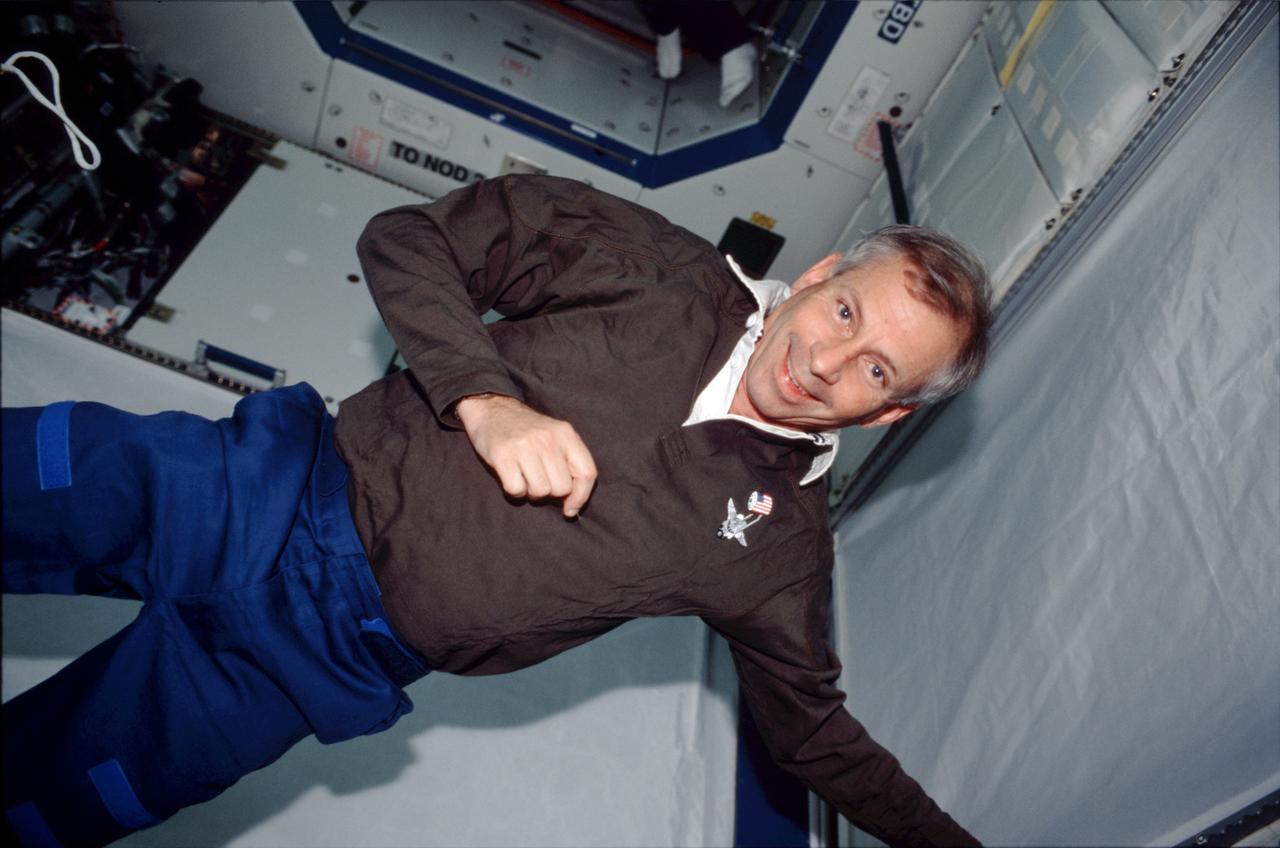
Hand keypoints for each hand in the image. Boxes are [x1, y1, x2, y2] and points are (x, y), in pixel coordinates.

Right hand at [455, 394, 596, 517]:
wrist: (492, 409)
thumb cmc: (527, 431)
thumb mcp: (555, 436)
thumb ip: (569, 463)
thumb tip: (573, 505)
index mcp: (566, 434)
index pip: (587, 473)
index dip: (581, 497)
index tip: (570, 508)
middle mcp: (547, 438)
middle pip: (562, 488)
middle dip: (550, 492)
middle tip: (539, 479)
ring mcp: (524, 446)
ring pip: (540, 491)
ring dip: (531, 491)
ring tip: (524, 475)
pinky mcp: (502, 454)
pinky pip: (516, 489)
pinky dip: (514, 490)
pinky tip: (512, 475)